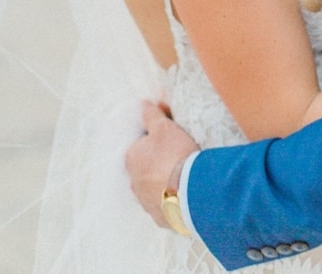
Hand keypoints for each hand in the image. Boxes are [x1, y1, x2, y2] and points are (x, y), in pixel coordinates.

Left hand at [126, 101, 199, 226]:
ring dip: (164, 184)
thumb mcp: (165, 128)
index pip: (140, 146)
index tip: (172, 140)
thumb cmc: (175, 154)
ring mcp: (145, 202)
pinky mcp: (160, 217)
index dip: (156, 141)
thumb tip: (143, 103)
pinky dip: (173, 201)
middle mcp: (133, 182)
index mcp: (131, 158)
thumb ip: (152, 115)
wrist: (190, 190)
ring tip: (185, 178)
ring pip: (154, 189)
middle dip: (159, 164)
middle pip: (145, 169)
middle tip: (180, 158)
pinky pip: (166, 206)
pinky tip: (187, 195)